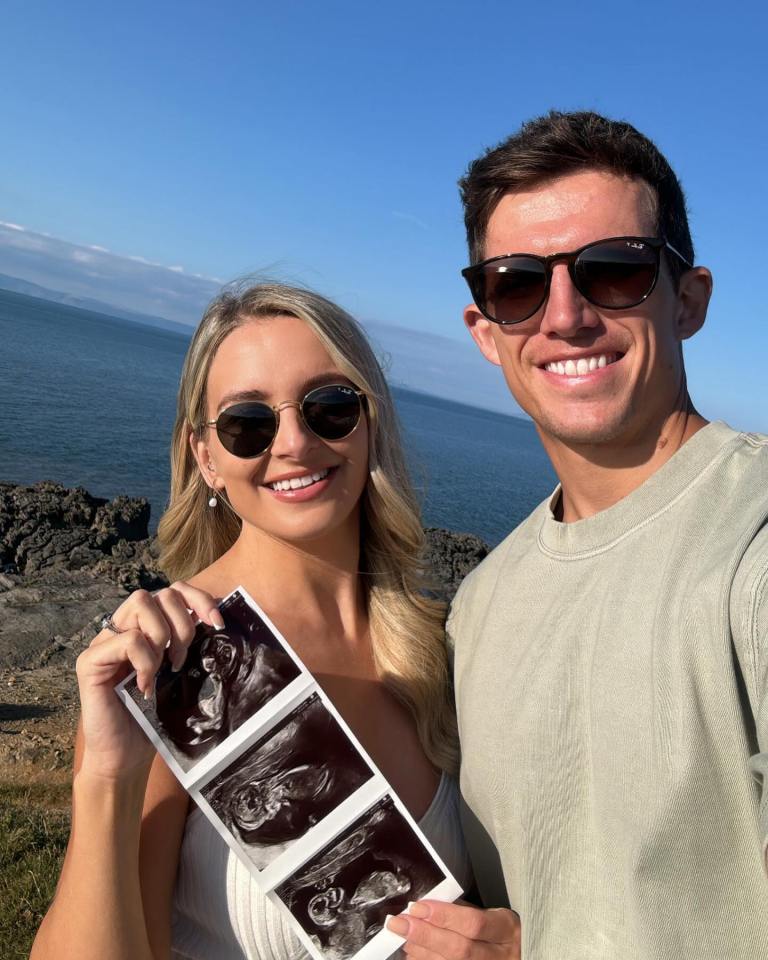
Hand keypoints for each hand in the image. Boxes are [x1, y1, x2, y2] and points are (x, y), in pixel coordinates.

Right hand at [75, 582, 223, 780]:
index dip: (199, 599)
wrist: (126, 756)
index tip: (217, 625)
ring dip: (162, 635)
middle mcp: (125, 627)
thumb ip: (191, 645)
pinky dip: (145, 661)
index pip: (175, 590)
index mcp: (148, 626)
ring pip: (141, 603)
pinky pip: (127, 639)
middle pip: (161, 593)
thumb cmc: (156, 716)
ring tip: (165, 669)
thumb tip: (219, 621)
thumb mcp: (182, 673)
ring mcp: (105, 641)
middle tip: (183, 660)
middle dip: (183, 623)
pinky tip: (145, 687)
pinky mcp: (90, 660)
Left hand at [387, 900, 520, 959]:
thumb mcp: (490, 914)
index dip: (444, 916)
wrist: (514, 955)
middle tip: (399, 923)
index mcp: (506, 928)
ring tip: (403, 938)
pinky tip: (413, 955)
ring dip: (422, 953)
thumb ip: (462, 910)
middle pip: (460, 949)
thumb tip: (427, 904)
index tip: (418, 907)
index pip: (474, 923)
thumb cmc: (498, 931)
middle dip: (425, 935)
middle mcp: (500, 956)